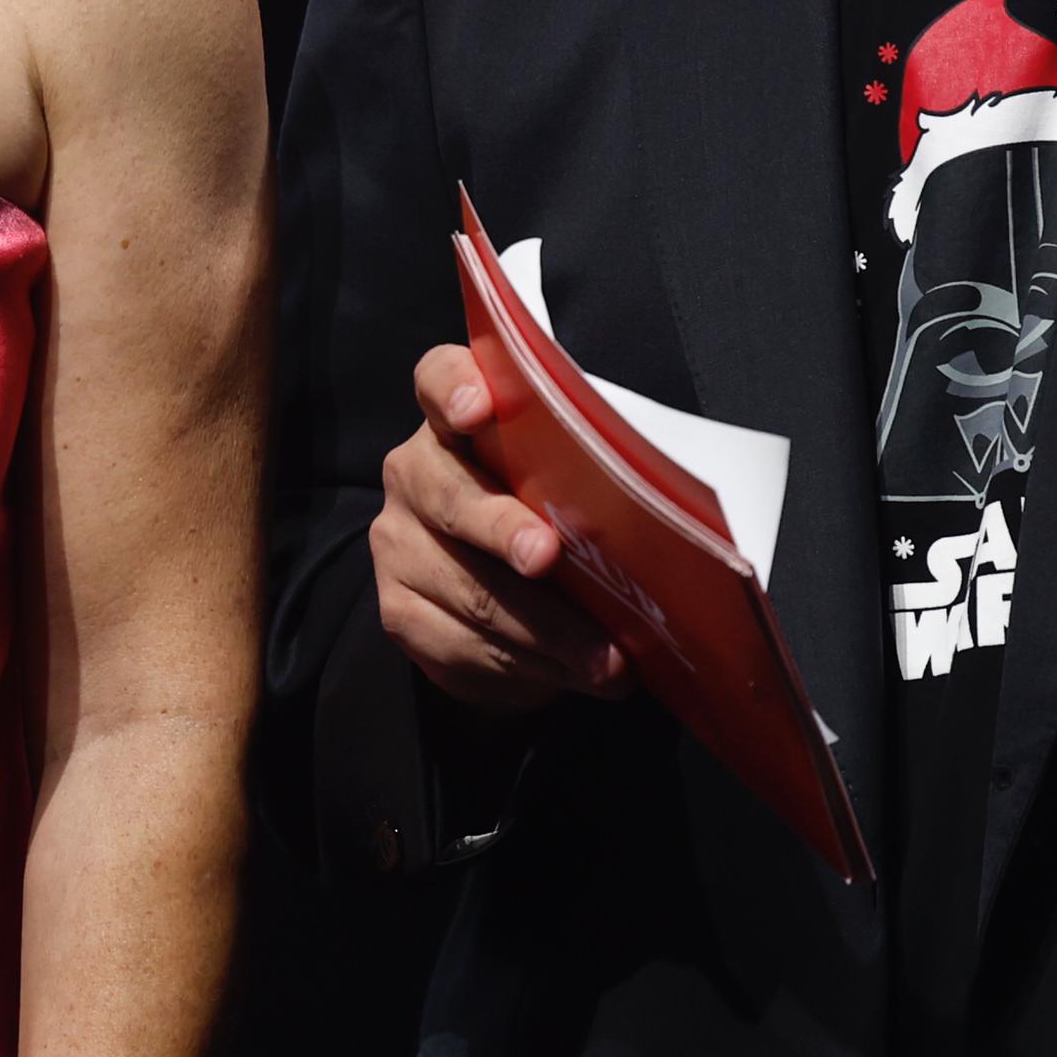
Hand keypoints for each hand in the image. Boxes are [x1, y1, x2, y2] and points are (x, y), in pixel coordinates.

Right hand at [369, 343, 632, 710]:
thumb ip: (584, 470)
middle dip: (504, 529)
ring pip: (468, 589)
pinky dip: (527, 667)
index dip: (455, 388)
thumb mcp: (568, 478)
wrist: (496, 591)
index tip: (478, 407)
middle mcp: (413, 473)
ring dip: (546, 631)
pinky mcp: (397, 609)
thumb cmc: (551, 512)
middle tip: (549, 556)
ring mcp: (397, 543)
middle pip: (452, 497)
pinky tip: (574, 677)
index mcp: (452, 418)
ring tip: (607, 660)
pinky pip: (460, 646)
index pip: (438, 379)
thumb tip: (659, 510)